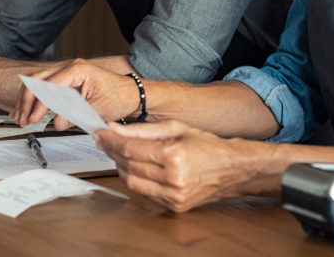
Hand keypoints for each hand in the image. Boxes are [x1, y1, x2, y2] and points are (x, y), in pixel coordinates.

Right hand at [12, 59, 138, 130]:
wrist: (131, 93)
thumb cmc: (120, 96)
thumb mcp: (98, 109)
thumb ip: (76, 115)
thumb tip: (57, 122)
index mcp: (77, 69)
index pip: (49, 86)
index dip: (39, 104)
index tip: (34, 119)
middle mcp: (70, 67)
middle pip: (37, 80)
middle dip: (26, 101)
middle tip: (23, 119)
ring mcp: (66, 72)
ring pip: (36, 82)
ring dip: (26, 100)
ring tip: (20, 117)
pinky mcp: (65, 80)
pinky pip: (43, 86)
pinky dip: (33, 98)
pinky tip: (25, 110)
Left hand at [93, 120, 270, 212]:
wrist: (232, 170)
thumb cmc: (208, 146)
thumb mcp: (176, 128)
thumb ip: (142, 129)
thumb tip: (114, 129)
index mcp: (174, 155)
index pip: (130, 148)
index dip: (110, 140)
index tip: (100, 134)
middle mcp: (174, 178)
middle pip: (128, 165)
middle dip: (113, 152)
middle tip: (106, 141)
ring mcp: (174, 195)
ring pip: (132, 182)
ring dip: (122, 167)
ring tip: (122, 153)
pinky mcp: (174, 206)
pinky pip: (144, 193)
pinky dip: (136, 180)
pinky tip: (137, 168)